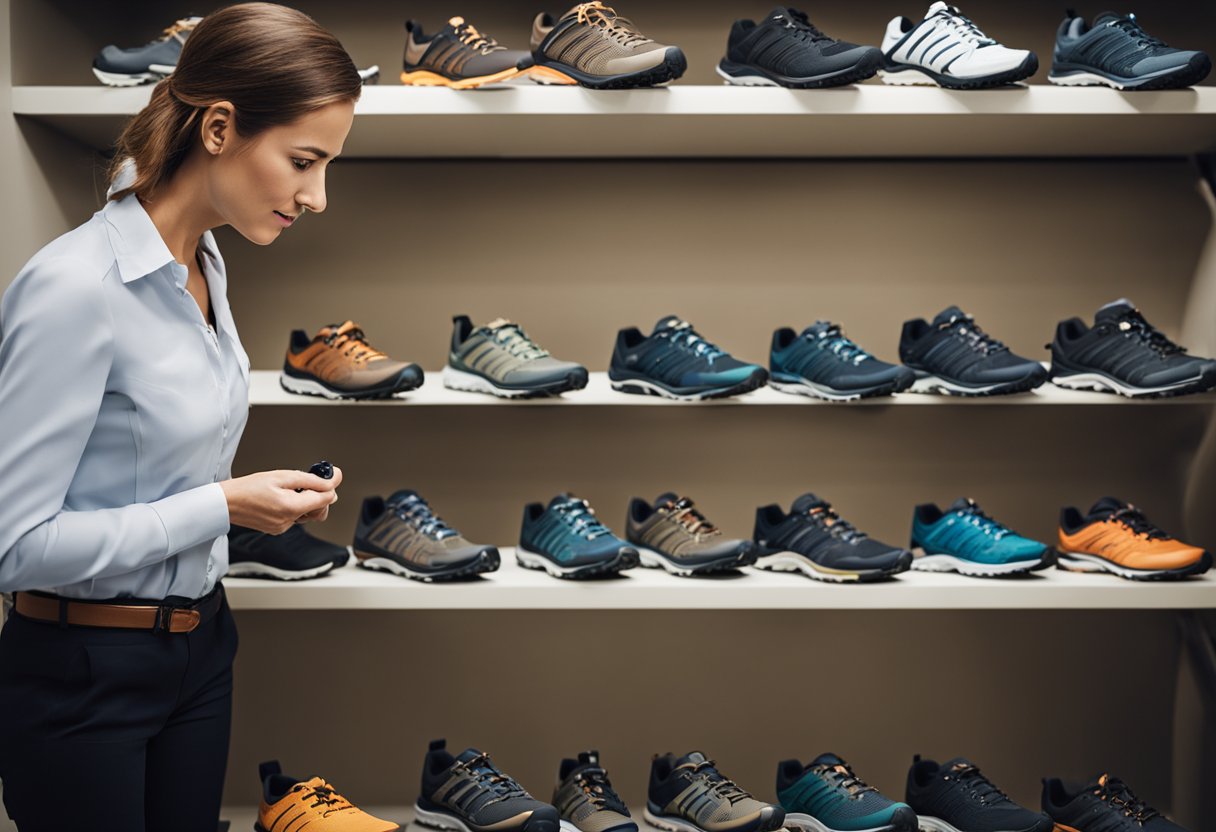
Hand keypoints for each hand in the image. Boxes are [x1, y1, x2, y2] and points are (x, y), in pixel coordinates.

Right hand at [220, 467, 343, 533]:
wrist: (226, 502)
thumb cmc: (248, 487)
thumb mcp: (282, 476)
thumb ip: (311, 480)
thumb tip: (332, 481)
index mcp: (291, 508)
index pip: (326, 499)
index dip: (330, 486)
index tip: (330, 476)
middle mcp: (288, 521)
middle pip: (320, 510)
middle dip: (319, 495)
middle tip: (309, 481)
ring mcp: (283, 527)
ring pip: (308, 514)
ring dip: (307, 501)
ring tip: (292, 488)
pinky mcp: (277, 529)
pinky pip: (295, 517)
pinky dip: (295, 507)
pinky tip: (282, 497)